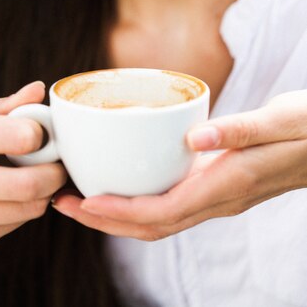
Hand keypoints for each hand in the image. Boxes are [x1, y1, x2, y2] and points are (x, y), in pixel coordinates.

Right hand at [0, 81, 66, 262]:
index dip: (42, 134)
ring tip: (43, 176)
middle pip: (28, 183)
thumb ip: (2, 108)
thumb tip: (38, 90)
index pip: (19, 137)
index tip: (45, 133)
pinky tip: (19, 194)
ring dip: (47, 192)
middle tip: (59, 162)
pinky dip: (28, 207)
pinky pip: (17, 222)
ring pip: (29, 207)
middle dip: (55, 172)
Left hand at [52, 90, 306, 240]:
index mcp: (228, 185)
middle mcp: (219, 200)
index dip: (120, 213)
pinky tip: (121, 182)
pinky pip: (169, 204)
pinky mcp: (215, 186)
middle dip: (106, 221)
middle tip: (63, 203)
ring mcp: (217, 197)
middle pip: (153, 225)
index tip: (84, 202)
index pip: (164, 212)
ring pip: (158, 220)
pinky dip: (137, 201)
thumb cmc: (306, 128)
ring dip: (116, 215)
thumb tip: (193, 138)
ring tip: (80, 198)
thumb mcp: (279, 120)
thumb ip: (238, 130)